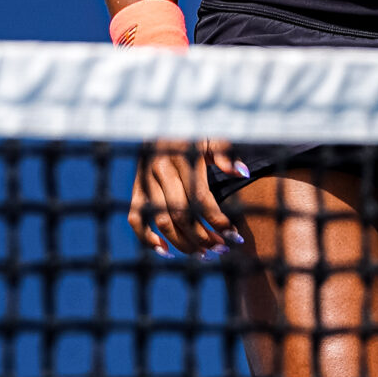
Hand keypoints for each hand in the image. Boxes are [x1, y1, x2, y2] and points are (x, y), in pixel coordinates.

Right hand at [128, 139, 249, 257]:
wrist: (159, 122)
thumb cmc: (192, 133)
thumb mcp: (209, 138)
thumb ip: (225, 154)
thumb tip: (242, 173)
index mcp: (181, 157)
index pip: (201, 198)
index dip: (218, 221)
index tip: (234, 237)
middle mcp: (160, 170)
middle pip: (181, 214)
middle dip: (203, 237)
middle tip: (221, 250)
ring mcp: (145, 181)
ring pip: (161, 221)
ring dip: (182, 242)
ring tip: (202, 254)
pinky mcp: (135, 189)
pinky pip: (135, 218)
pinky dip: (146, 237)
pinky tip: (165, 250)